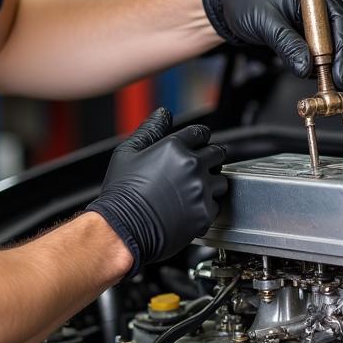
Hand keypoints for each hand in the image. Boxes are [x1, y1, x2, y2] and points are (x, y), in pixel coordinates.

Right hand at [86, 108, 226, 273]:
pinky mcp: (205, 214)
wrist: (121, 229)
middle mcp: (192, 166)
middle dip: (209, 158)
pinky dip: (207, 206)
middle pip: (217, 153)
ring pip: (221, 180)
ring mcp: (201, 191)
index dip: (199, 138)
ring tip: (191, 191)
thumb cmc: (121, 193)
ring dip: (211, 183)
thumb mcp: (128, 153)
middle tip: (196, 169)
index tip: (196, 145)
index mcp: (175, 147)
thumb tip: (164, 113)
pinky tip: (190, 208)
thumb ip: (150, 129)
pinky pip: (217, 205)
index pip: (201, 133)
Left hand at [201, 0, 342, 88]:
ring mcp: (314, 16)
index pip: (340, 17)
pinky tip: (309, 70)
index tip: (338, 69)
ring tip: (320, 77)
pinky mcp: (307, 30)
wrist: (227, 5)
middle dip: (341, 56)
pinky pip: (321, 48)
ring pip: (335, 41)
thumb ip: (286, 44)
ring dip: (330, 61)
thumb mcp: (264, 22)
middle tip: (335, 79)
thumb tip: (306, 67)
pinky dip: (318, 62)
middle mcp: (318, 1)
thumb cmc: (243, 0)